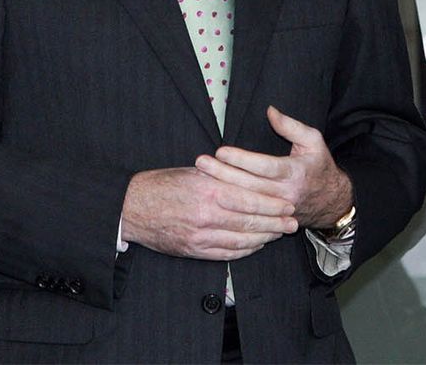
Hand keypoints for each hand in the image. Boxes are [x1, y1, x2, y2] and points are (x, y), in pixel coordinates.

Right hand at [120, 166, 296, 260]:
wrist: (133, 208)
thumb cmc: (164, 185)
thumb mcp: (195, 172)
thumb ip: (223, 176)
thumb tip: (250, 177)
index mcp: (210, 190)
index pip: (250, 199)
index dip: (273, 204)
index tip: (288, 204)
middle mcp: (207, 214)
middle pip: (250, 222)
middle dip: (275, 223)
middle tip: (292, 222)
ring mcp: (201, 235)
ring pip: (242, 240)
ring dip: (264, 238)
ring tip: (278, 234)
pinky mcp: (194, 250)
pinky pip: (227, 253)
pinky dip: (245, 250)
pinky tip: (255, 244)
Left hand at [195, 106, 353, 229]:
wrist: (332, 202)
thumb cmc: (319, 166)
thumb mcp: (313, 140)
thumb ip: (290, 125)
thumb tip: (269, 111)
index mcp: (295, 172)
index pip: (265, 166)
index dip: (242, 159)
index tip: (221, 151)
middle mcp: (286, 194)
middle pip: (249, 185)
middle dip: (223, 174)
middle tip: (201, 163)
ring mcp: (278, 211)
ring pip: (246, 202)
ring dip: (222, 189)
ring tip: (201, 178)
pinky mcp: (272, 220)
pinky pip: (248, 214)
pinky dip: (230, 206)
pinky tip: (214, 196)